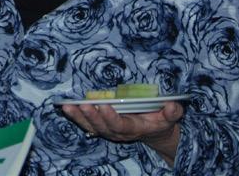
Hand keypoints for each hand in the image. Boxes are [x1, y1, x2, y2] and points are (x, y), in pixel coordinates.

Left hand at [61, 101, 182, 164]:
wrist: (152, 132)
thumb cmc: (159, 121)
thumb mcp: (169, 118)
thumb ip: (171, 113)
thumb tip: (173, 105)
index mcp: (134, 129)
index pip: (120, 125)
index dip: (111, 117)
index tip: (104, 106)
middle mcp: (118, 132)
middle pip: (101, 126)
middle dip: (91, 116)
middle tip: (82, 104)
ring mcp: (108, 131)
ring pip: (90, 126)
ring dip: (78, 117)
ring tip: (67, 106)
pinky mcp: (101, 127)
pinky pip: (86, 123)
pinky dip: (75, 116)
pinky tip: (66, 107)